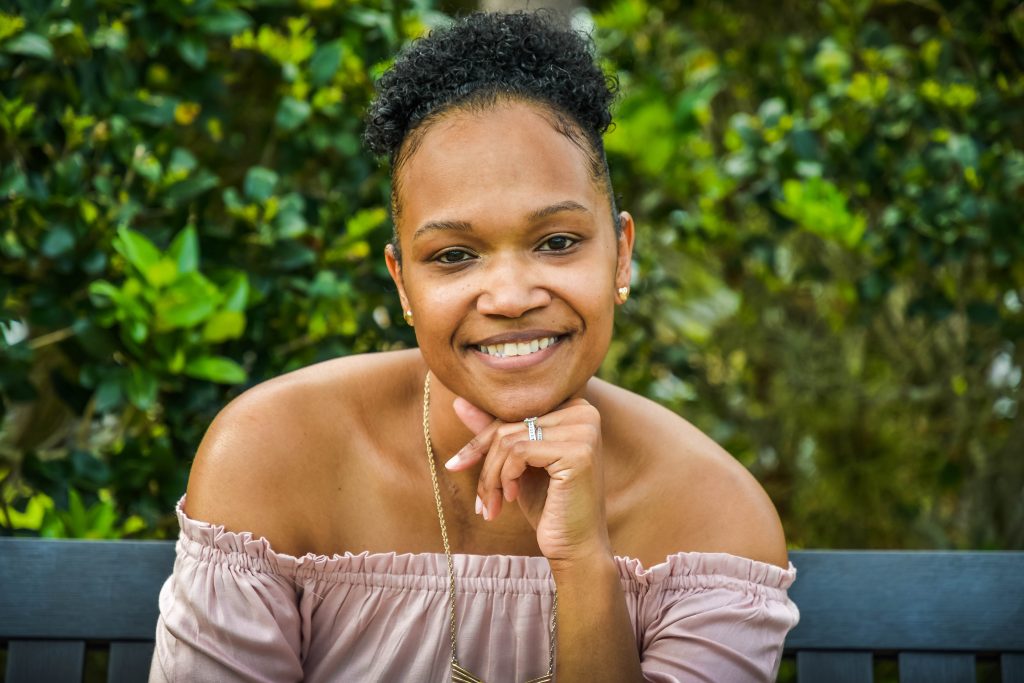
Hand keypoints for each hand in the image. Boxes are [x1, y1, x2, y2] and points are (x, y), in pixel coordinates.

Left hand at [445, 398, 610, 564]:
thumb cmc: (548, 506)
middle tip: (480, 501)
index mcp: (574, 407)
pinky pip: (518, 452)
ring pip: (509, 439)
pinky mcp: (578, 451)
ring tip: (491, 505)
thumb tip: (459, 402)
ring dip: (491, 477)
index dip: (483, 440)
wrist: (576, 547)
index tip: (457, 464)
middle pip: (509, 424)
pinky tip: (511, 499)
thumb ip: (495, 432)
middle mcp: (584, 411)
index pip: (514, 412)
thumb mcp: (517, 465)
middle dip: (486, 464)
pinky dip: (505, 478)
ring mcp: (584, 430)